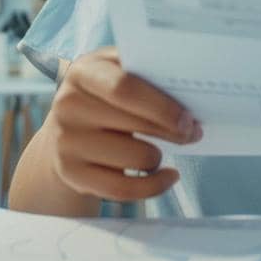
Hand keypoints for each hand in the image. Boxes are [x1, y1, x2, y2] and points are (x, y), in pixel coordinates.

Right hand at [49, 46, 201, 200]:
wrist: (66, 130)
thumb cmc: (105, 96)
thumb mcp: (116, 72)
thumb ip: (145, 72)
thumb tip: (189, 88)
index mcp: (84, 72)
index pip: (124, 88)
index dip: (162, 106)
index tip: (188, 119)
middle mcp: (69, 105)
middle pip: (136, 125)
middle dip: (173, 132)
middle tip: (193, 133)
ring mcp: (67, 141)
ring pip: (136, 158)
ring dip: (158, 156)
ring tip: (159, 150)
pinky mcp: (71, 173)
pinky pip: (124, 189)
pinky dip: (155, 186)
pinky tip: (168, 175)